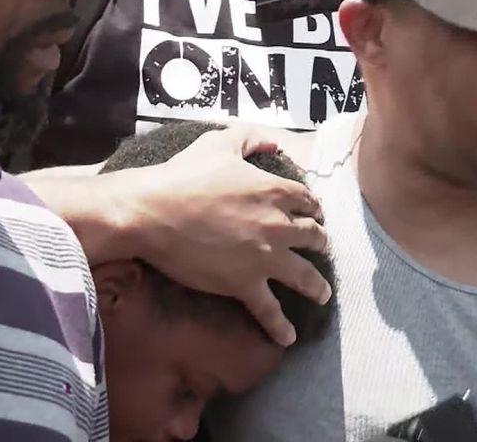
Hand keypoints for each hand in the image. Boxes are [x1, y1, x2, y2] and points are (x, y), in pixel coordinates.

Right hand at [92, 126, 330, 345]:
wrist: (153, 212)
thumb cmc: (183, 175)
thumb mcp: (218, 143)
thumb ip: (249, 139)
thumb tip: (272, 142)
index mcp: (274, 190)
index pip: (307, 201)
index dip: (312, 208)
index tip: (313, 214)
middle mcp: (278, 224)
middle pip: (313, 236)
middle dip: (320, 243)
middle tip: (321, 248)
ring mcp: (265, 257)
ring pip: (303, 275)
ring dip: (316, 286)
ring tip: (323, 294)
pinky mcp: (245, 283)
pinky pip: (269, 309)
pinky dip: (279, 326)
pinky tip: (288, 338)